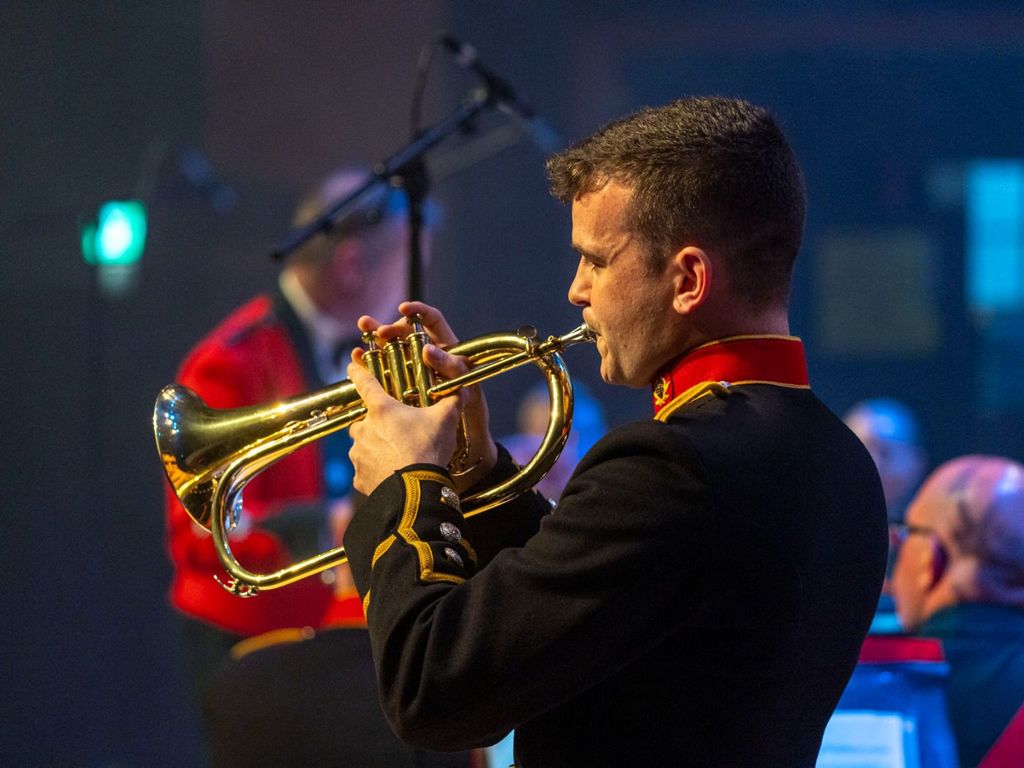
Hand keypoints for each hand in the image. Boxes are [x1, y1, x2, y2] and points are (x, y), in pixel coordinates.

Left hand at [354, 302, 498, 492]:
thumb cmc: (428, 450)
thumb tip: (462, 388)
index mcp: (381, 409)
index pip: (364, 382)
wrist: (416, 490)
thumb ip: (451, 400)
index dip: (358, 371)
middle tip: (397, 431)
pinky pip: (365, 470)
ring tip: (398, 456)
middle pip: (365, 419)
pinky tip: (392, 473)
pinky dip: (376, 470)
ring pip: (364, 445)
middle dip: (377, 423)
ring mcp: (358, 454)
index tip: (352, 365)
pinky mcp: (359, 477)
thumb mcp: (445, 420)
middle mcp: (363, 429)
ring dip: (377, 447)